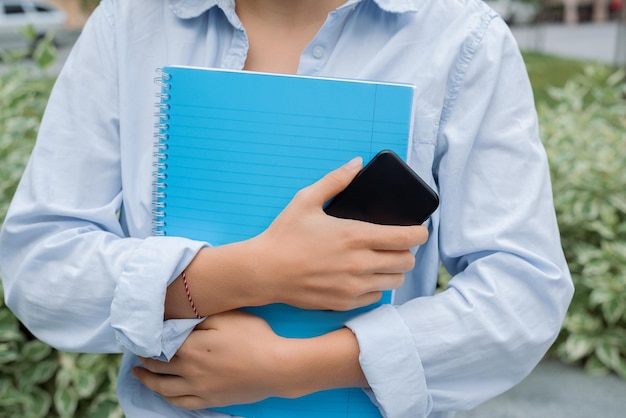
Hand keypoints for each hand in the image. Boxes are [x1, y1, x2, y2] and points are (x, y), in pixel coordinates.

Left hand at [133, 310, 287, 409]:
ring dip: (148, 380)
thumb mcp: (227, 317)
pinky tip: (163, 394)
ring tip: (139, 374)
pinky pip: (180, 403)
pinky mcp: (210, 400)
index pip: (160, 344)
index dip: (148, 340)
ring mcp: (199, 388)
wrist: (276, 367)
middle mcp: (190, 370)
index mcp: (191, 347)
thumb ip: (199, 318)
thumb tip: (176, 320)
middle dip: (144, 360)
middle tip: (137, 354)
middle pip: (158, 366)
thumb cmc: (254, 337)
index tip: (141, 336)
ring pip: (163, 388)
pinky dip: (167, 398)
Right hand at [165, 158, 428, 318]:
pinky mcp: (345, 302)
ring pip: (395, 281)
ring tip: (381, 261)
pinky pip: (376, 296)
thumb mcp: (306, 200)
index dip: (419, 233)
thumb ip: (335, 180)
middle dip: (406, 251)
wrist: (263, 271)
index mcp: (356, 236)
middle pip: (406, 261)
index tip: (418, 230)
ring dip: (393, 270)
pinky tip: (362, 276)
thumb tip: (356, 163)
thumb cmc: (284, 235)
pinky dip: (375, 286)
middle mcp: (360, 263)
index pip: (407, 237)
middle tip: (395, 244)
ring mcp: (353, 286)